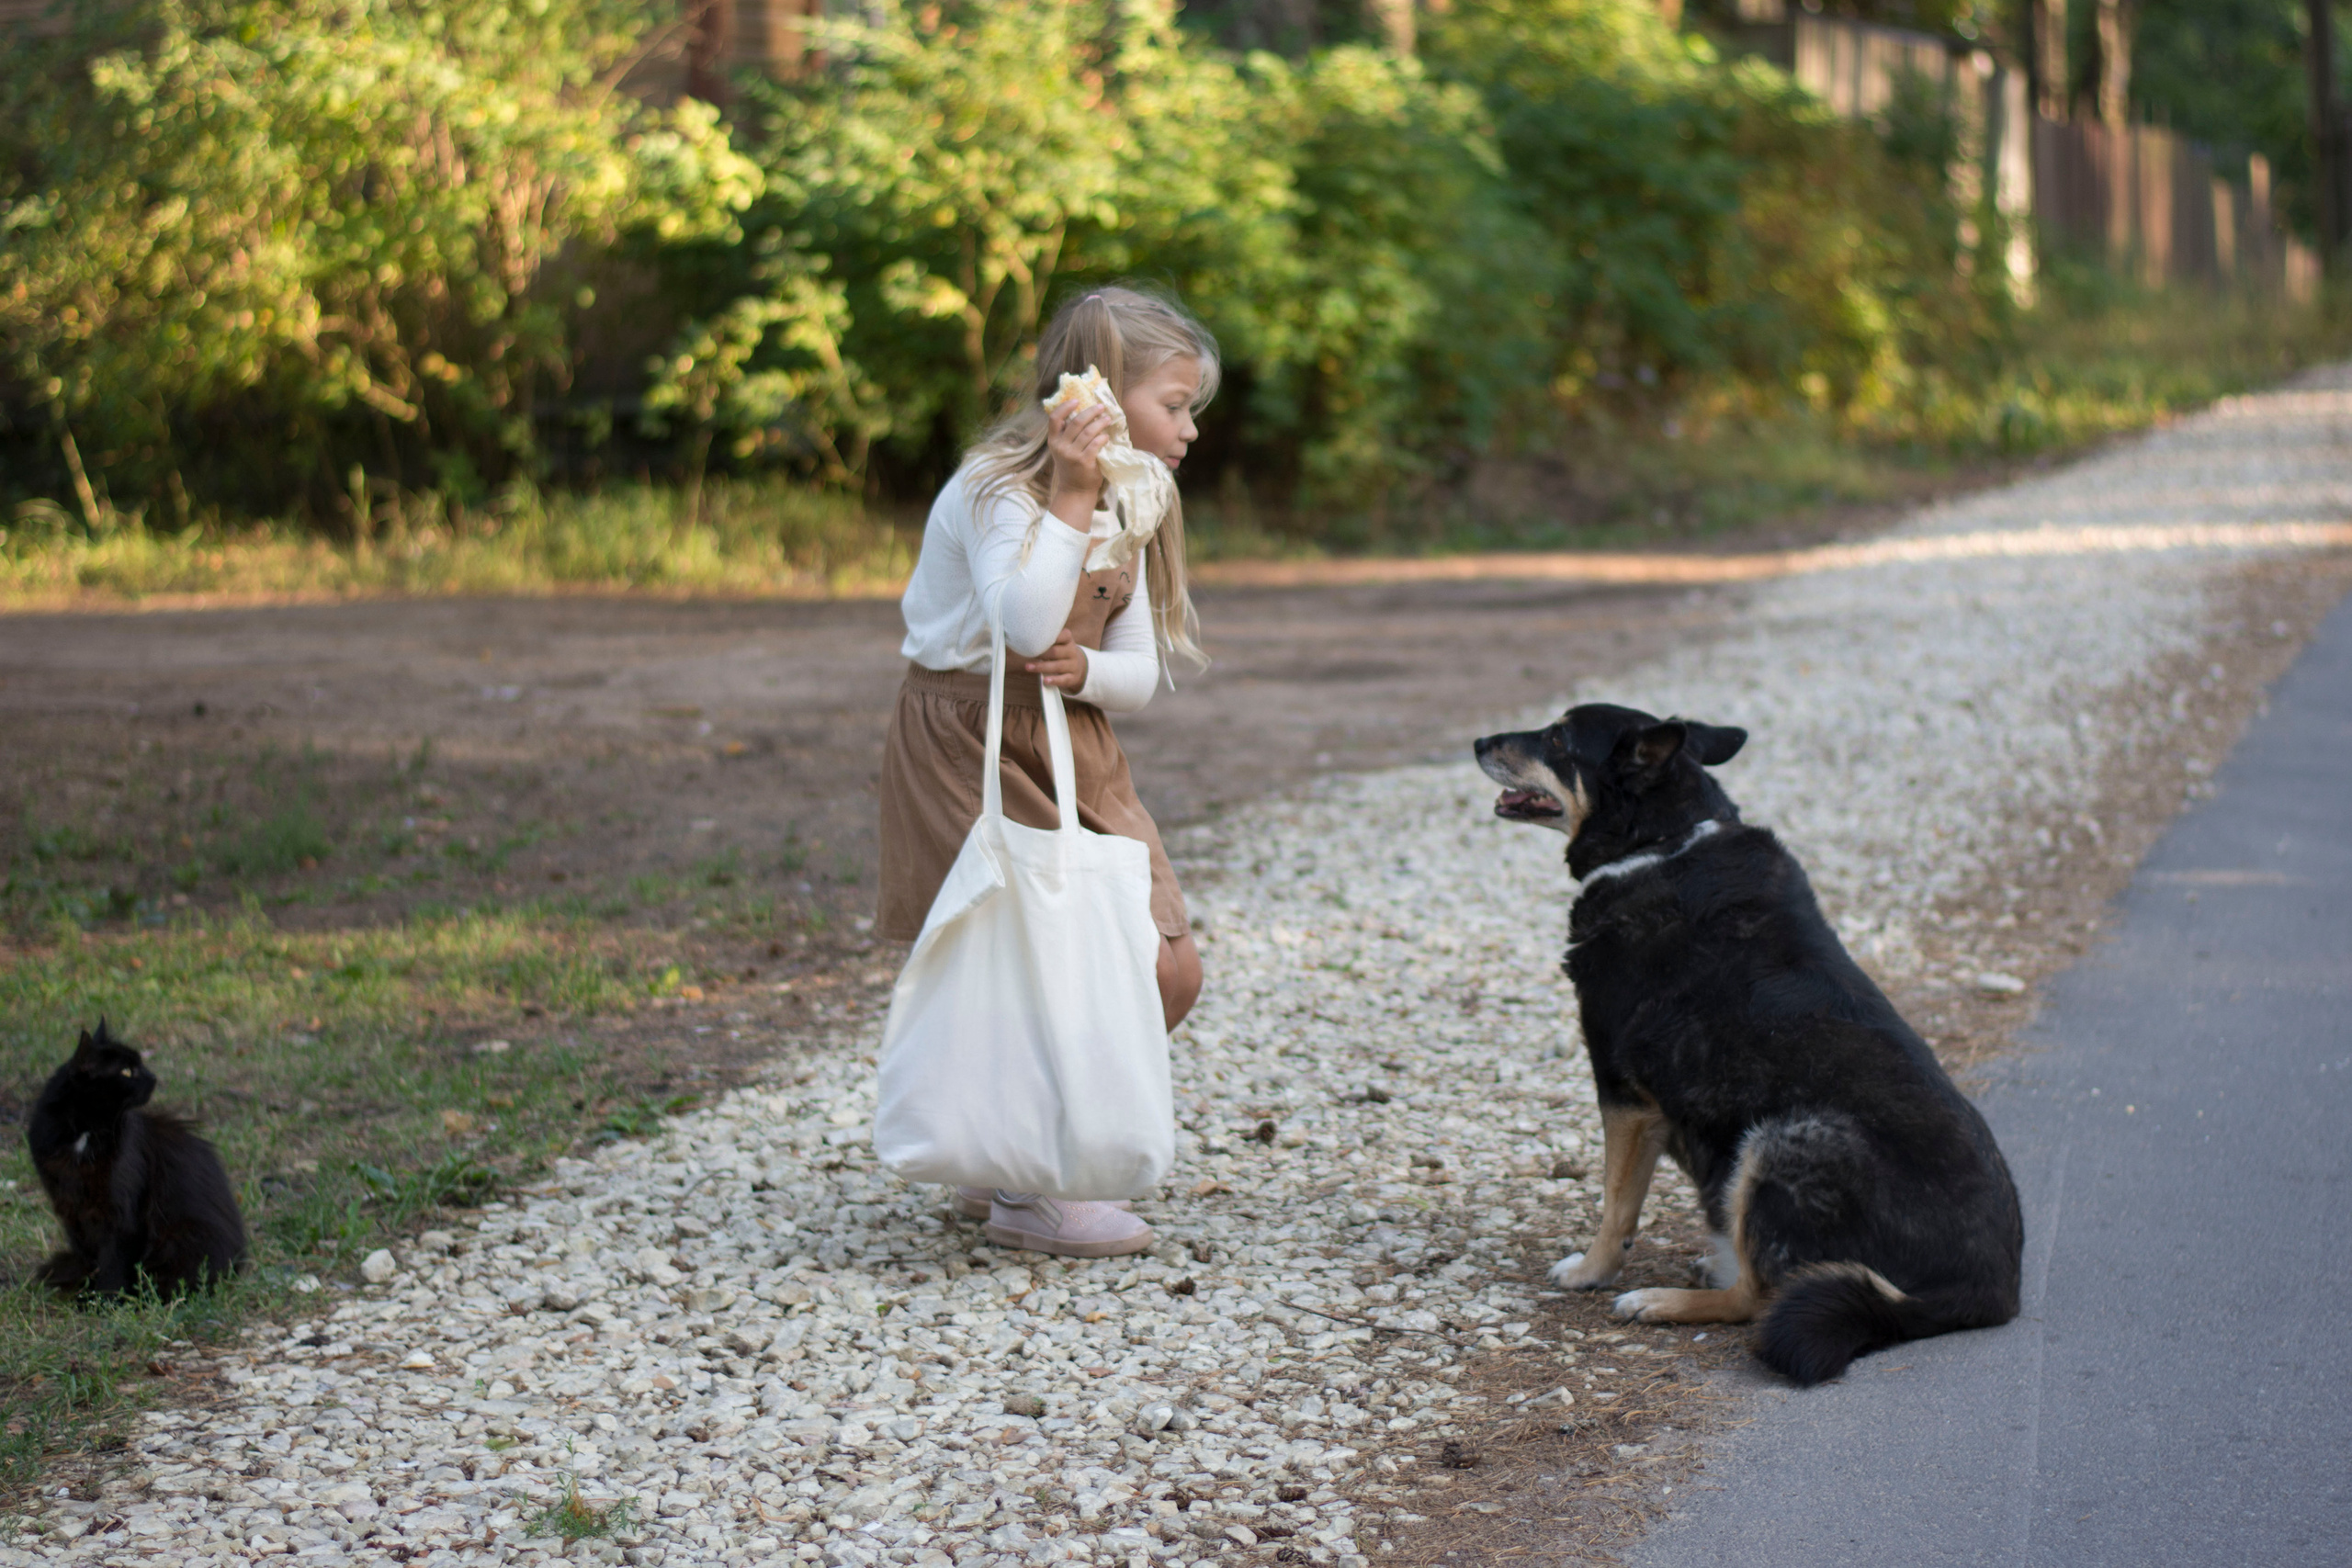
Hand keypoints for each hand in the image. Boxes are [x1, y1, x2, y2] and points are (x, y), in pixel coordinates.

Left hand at [1024, 629, 1088, 690]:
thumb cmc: (1059, 652)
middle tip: (1028, 653)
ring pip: (1057, 666)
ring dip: (1041, 667)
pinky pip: (1063, 679)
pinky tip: (1045, 680)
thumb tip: (1022, 638)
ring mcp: (1073, 665)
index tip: (1035, 638)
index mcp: (1068, 639)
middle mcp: (1072, 651)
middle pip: (1056, 652)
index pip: (1062, 635)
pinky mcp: (1073, 678)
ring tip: (1028, 667)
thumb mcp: (1057, 643)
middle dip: (1041, 653)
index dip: (1049, 637)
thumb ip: (1045, 640)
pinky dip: (1054, 680)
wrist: (1077, 666)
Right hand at [1045, 400, 1113, 531]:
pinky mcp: (1084, 462)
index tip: (1077, 400)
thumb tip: (1083, 412)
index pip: (1054, 418)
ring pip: (1088, 432)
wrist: (1075, 490)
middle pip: (1076, 422)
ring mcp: (1072, 455)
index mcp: (1053, 441)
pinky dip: (1102, 438)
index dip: (1065, 407)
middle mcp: (1060, 447)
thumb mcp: (1063, 450)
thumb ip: (1067, 435)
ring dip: (1100, 423)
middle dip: (1090, 412)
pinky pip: (1095, 444)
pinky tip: (1106, 436)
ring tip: (1107, 419)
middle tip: (1101, 407)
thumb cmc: (1072, 467)